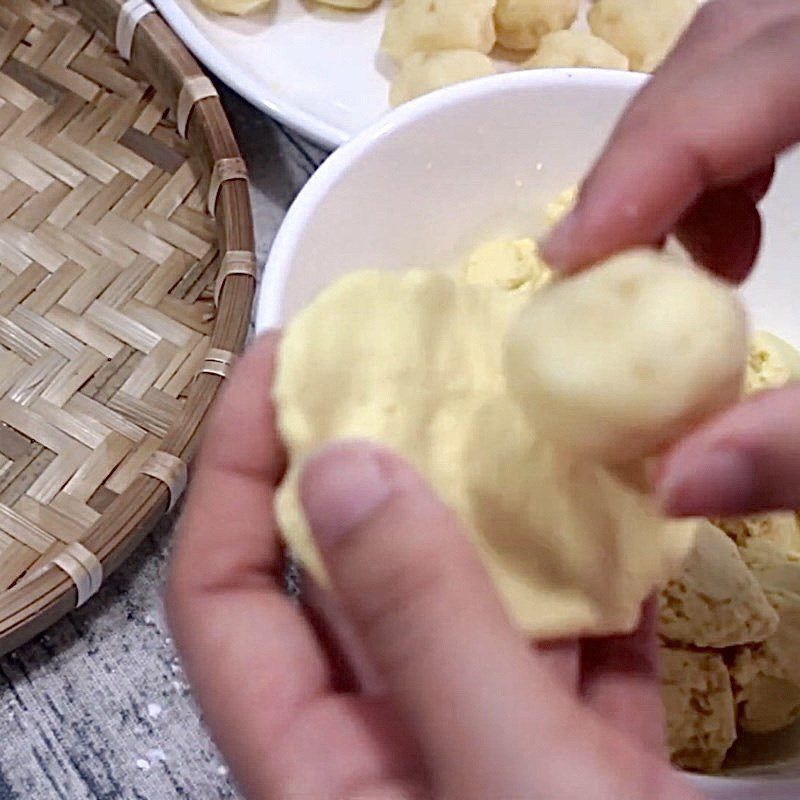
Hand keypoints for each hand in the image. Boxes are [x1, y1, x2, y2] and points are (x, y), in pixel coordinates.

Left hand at [167, 335, 699, 799]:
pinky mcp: (579, 750)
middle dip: (369, 456)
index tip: (277, 362)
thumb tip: (339, 467)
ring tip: (511, 405)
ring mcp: (488, 743)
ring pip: (465, 594)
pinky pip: (567, 636)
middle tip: (406, 357)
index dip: (232, 463)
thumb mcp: (508, 786)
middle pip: (348, 574)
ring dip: (489, 503)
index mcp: (323, 772)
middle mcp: (390, 747)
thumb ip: (423, 629)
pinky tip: (620, 502)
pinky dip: (591, 570)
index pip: (226, 588)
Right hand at [541, 0, 799, 517]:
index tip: (567, 260)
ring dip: (694, 145)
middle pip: (736, 35)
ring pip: (755, 45)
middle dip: (654, 146)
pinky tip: (738, 233)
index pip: (742, 77)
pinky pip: (785, 71)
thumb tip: (678, 487)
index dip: (641, 163)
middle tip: (612, 255)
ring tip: (683, 254)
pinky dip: (742, 146)